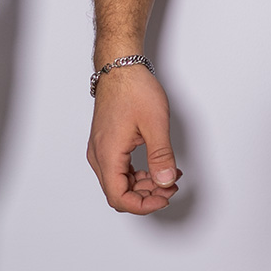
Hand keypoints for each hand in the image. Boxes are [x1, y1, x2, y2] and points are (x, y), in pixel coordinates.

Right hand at [87, 65, 181, 212]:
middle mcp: (99, 155)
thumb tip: (165, 181)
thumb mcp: (155, 123)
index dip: (143, 204)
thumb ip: (161, 155)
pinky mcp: (106, 142)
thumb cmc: (134, 89)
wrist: (120, 66)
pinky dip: (137, 172)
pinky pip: (119, 168)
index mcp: (107, 154)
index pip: (119, 197)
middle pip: (118, 192)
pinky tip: (155, 166)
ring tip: (168, 176)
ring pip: (119, 181)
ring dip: (143, 184)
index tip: (165, 197)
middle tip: (171, 185)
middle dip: (146, 195)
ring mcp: (100, 149)